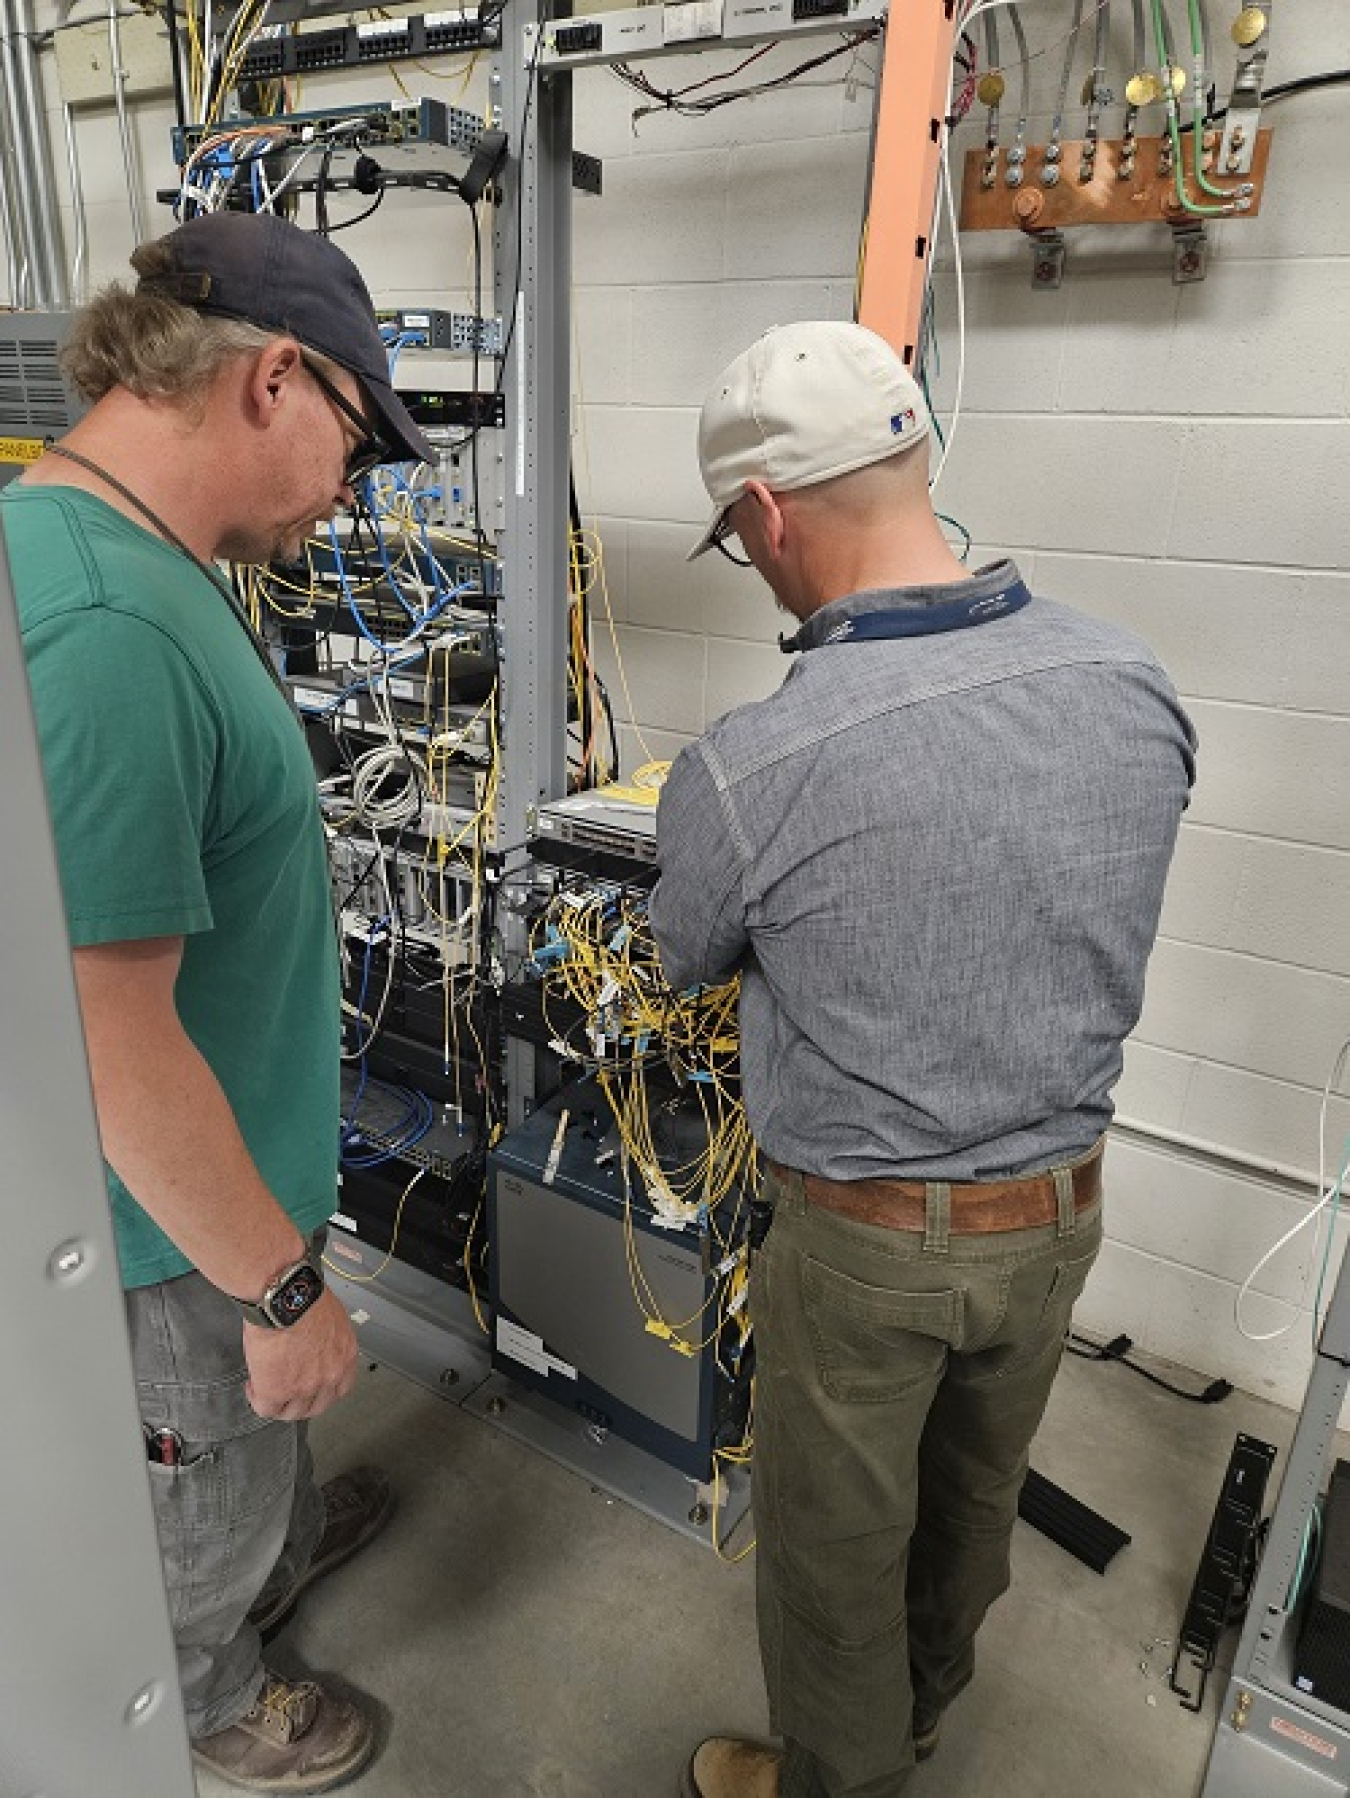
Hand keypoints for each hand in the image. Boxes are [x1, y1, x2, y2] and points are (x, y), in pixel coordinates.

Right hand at [243, 1288, 358, 1420]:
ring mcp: (304, 1387)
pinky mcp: (277, 1390)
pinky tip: (253, 1385)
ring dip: (277, 1403)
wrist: (284, 1296)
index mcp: (345, 1355)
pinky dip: (256, 1398)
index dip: (321, 1390)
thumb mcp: (328, 1318)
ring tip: (264, 1385)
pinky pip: (265, 1408)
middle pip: (316, 1406)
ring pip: (290, 1412)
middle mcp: (330, 1376)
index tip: (309, 1385)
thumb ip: (325, 1340)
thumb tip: (312, 1344)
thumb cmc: (303, 1296)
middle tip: (285, 1390)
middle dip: (299, 1401)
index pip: (340, 1388)